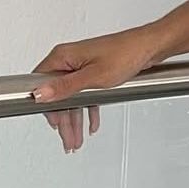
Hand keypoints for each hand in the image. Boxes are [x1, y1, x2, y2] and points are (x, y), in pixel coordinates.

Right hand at [30, 27, 158, 151]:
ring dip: (76, 120)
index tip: (54, 125)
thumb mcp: (93, 76)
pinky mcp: (93, 71)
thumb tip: (40, 93)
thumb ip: (66, 87)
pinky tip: (91, 124)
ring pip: (73, 98)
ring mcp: (81, 66)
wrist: (148, 46)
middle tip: (68, 141)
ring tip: (77, 139)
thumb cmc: (125, 54)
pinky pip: (85, 95)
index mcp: (63, 57)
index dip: (48, 108)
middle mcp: (69, 60)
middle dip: (64, 122)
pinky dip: (88, 110)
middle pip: (58, 96)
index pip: (42, 85)